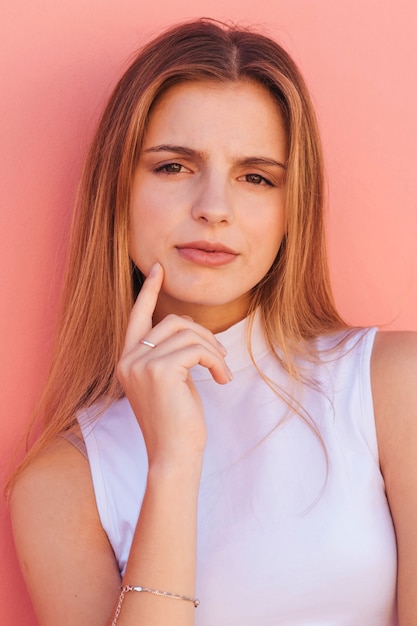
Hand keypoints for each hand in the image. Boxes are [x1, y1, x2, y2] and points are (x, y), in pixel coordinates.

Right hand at [117, 263, 231, 469]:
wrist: (173, 455)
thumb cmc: (176, 423)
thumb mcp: (169, 382)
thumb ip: (170, 354)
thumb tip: (189, 328)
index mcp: (127, 361)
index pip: (137, 317)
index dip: (148, 292)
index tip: (158, 269)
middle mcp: (128, 359)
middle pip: (172, 321)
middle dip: (203, 334)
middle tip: (219, 358)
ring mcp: (140, 363)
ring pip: (187, 332)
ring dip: (212, 349)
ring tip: (222, 370)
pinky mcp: (158, 370)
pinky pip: (196, 348)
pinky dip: (215, 360)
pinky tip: (221, 379)